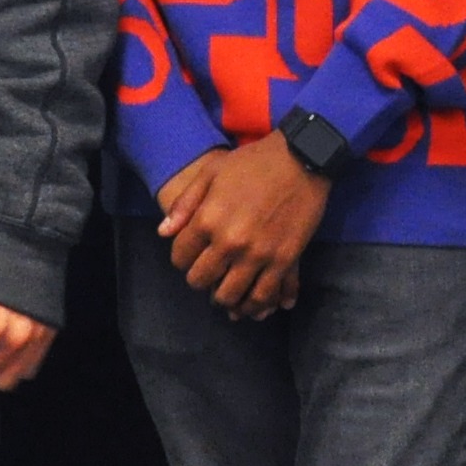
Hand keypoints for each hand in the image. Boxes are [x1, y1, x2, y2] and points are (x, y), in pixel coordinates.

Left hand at [160, 136, 329, 314]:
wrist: (302, 158)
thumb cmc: (253, 162)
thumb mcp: (211, 172)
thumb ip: (185, 203)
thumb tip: (163, 233)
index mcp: (208, 220)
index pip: (180, 257)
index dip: (182, 258)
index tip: (191, 254)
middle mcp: (229, 243)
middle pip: (201, 281)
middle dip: (200, 278)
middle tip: (209, 271)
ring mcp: (257, 255)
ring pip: (230, 296)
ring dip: (224, 297)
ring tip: (226, 290)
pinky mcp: (283, 261)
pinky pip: (263, 296)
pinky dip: (254, 306)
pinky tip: (250, 304)